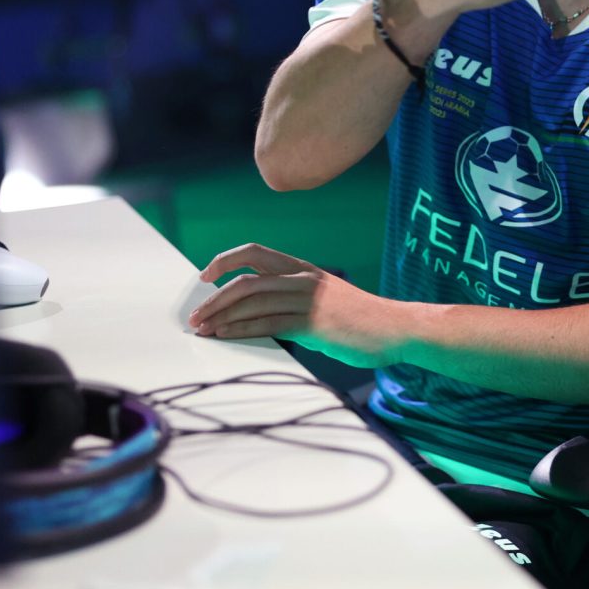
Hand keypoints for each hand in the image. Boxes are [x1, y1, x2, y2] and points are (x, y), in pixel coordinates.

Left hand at [189, 244, 397, 366]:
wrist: (394, 328)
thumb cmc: (358, 318)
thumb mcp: (325, 297)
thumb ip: (294, 297)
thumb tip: (258, 311)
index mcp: (304, 269)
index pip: (256, 253)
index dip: (226, 259)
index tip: (206, 275)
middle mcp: (303, 279)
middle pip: (246, 279)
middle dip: (214, 297)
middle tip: (195, 314)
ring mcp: (308, 299)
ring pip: (252, 301)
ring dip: (221, 315)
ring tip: (202, 329)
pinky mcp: (313, 323)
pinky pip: (267, 324)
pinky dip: (240, 329)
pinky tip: (225, 335)